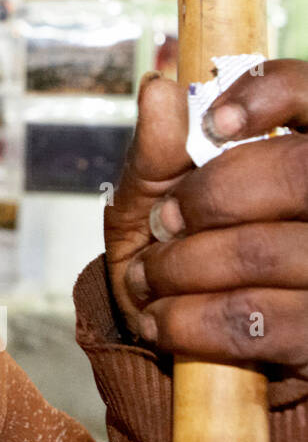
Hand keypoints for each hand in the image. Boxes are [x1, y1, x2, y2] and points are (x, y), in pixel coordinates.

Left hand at [105, 60, 307, 379]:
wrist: (191, 352)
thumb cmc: (178, 255)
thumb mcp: (155, 200)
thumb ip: (158, 152)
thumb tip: (157, 89)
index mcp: (305, 160)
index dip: (270, 94)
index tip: (214, 122)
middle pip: (296, 173)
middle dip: (208, 198)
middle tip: (165, 223)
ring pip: (262, 251)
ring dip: (179, 267)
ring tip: (149, 277)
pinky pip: (252, 321)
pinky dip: (187, 320)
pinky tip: (162, 320)